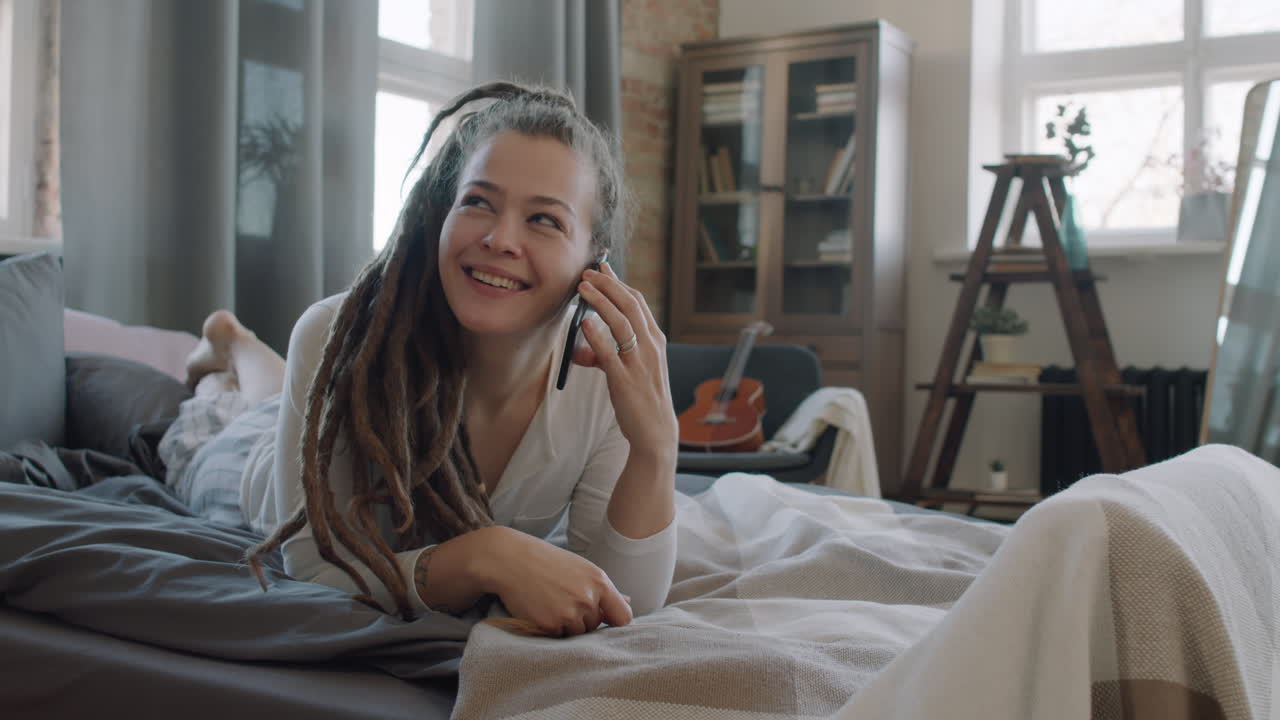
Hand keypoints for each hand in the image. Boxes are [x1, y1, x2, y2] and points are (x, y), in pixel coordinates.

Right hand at [487, 527, 632, 636]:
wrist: (511, 560)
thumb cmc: (548, 562)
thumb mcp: (581, 569)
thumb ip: (606, 590)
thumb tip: (628, 601)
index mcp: (599, 582)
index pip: (623, 617)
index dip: (615, 621)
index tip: (606, 620)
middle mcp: (588, 599)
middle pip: (597, 626)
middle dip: (584, 619)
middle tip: (563, 600)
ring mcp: (569, 613)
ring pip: (578, 634)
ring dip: (567, 625)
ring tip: (551, 603)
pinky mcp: (549, 625)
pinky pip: (559, 637)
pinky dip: (551, 629)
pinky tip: (541, 609)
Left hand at [573, 261, 678, 457]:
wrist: (656, 431)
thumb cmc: (642, 398)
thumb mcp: (629, 371)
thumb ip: (605, 357)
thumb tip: (579, 351)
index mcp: (654, 341)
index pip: (638, 303)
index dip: (619, 283)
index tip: (603, 269)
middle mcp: (650, 347)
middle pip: (630, 305)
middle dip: (608, 285)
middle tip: (587, 273)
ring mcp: (639, 362)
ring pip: (622, 323)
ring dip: (602, 301)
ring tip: (583, 288)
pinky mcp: (625, 380)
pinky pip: (611, 353)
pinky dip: (597, 336)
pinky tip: (585, 323)